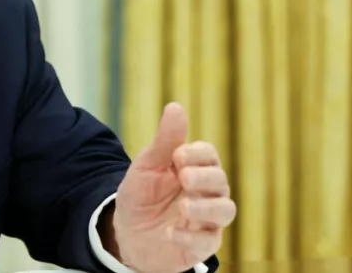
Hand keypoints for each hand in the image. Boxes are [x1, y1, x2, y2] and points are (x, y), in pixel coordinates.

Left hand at [112, 103, 236, 272]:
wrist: (125, 231)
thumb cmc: (140, 194)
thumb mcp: (147, 165)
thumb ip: (165, 140)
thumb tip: (176, 106)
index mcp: (195, 168)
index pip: (210, 155)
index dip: (198, 154)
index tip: (177, 156)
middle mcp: (206, 193)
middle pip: (221, 181)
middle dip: (204, 178)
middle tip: (183, 177)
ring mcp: (206, 219)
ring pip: (225, 211)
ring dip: (206, 208)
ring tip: (183, 206)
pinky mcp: (200, 244)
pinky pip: (208, 242)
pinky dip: (191, 237)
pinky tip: (171, 232)